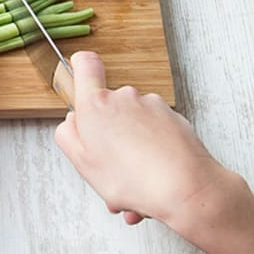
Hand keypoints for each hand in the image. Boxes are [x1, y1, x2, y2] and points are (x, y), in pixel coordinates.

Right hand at [55, 51, 253, 253]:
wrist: (185, 188)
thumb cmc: (133, 179)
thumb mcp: (82, 163)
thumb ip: (68, 135)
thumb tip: (72, 121)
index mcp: (97, 105)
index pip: (86, 64)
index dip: (80, 65)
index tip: (78, 71)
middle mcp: (125, 97)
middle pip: (109, 103)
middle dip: (109, 129)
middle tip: (111, 159)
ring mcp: (152, 105)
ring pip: (134, 119)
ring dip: (132, 142)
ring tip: (135, 175)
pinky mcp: (174, 117)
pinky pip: (155, 129)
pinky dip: (153, 147)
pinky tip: (154, 173)